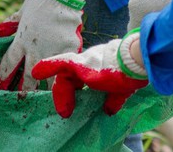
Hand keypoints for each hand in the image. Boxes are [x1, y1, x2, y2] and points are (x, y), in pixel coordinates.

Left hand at [0, 0, 94, 90]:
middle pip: (28, 76)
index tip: (0, 85)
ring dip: (46, 88)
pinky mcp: (70, 48)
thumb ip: (12, 23)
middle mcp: (36, 50)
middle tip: (21, 99)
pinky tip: (69, 85)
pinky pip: (66, 65)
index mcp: (21, 40)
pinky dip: (67, 76)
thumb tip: (1, 31)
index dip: (4, 76)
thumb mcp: (22, 11)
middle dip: (23, 90)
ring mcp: (53, 51)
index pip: (9, 64)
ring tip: (46, 100)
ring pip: (48, 77)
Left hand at [31, 31, 148, 117]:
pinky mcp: (81, 64)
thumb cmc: (133, 71)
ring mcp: (85, 62)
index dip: (75, 88)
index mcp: (100, 64)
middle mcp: (90, 60)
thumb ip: (113, 98)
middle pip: (71, 75)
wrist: (136, 59)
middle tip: (67, 112)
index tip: (73, 101)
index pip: (82, 73)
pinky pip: (61, 64)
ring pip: (65, 74)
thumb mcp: (122, 88)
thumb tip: (108, 110)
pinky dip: (49, 66)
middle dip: (66, 94)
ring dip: (62, 93)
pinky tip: (37, 72)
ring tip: (64, 111)